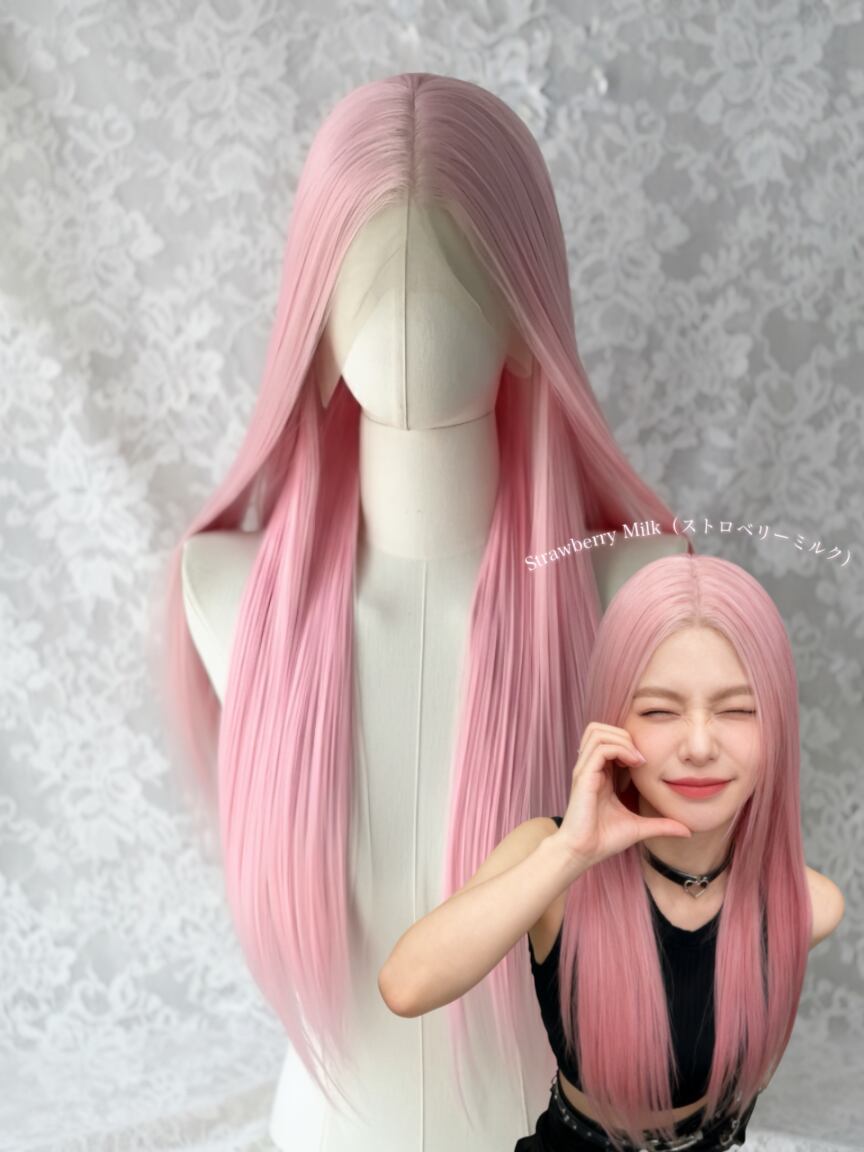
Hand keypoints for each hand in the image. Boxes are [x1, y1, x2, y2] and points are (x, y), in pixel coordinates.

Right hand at [556, 721, 691, 868]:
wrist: (583, 853)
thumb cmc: (604, 840)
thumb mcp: (639, 827)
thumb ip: (661, 824)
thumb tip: (688, 830)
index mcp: (599, 773)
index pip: (607, 739)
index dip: (626, 742)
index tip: (644, 761)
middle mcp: (589, 767)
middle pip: (599, 728)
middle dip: (624, 735)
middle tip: (641, 757)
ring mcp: (585, 770)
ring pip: (597, 732)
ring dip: (621, 739)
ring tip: (637, 759)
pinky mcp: (584, 777)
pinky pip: (601, 749)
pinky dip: (620, 750)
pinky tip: (634, 764)